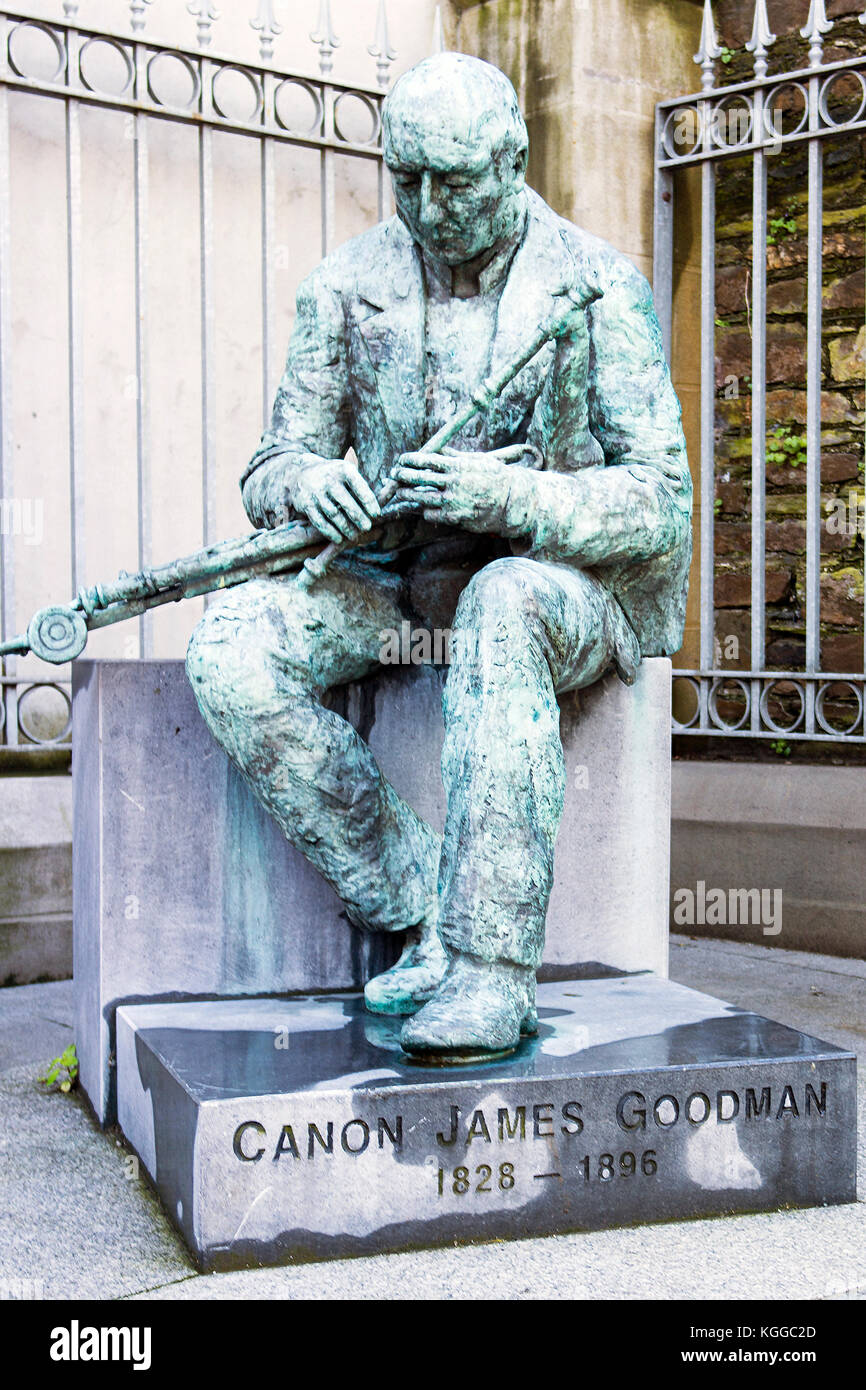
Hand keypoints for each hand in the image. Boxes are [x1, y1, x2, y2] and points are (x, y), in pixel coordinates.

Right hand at [291, 459, 381, 544]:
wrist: (301, 472)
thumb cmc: (333, 476)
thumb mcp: (346, 472)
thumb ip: (360, 486)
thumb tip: (377, 510)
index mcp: (343, 469)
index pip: (358, 486)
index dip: (368, 501)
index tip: (376, 514)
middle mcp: (328, 479)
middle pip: (345, 502)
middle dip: (358, 517)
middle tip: (367, 528)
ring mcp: (315, 492)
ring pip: (333, 514)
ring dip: (345, 527)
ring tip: (354, 536)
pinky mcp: (305, 504)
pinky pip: (320, 521)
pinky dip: (330, 532)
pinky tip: (339, 539)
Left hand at [392, 444, 527, 533]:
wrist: (511, 501)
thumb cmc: (496, 477)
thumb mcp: (477, 460)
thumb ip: (456, 456)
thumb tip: (440, 449)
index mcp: (457, 466)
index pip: (426, 460)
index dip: (410, 459)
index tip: (400, 460)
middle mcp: (452, 483)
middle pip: (418, 478)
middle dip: (402, 476)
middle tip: (393, 475)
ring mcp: (452, 501)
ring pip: (421, 498)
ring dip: (407, 495)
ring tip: (400, 493)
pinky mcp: (454, 517)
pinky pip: (432, 514)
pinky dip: (426, 510)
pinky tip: (424, 508)